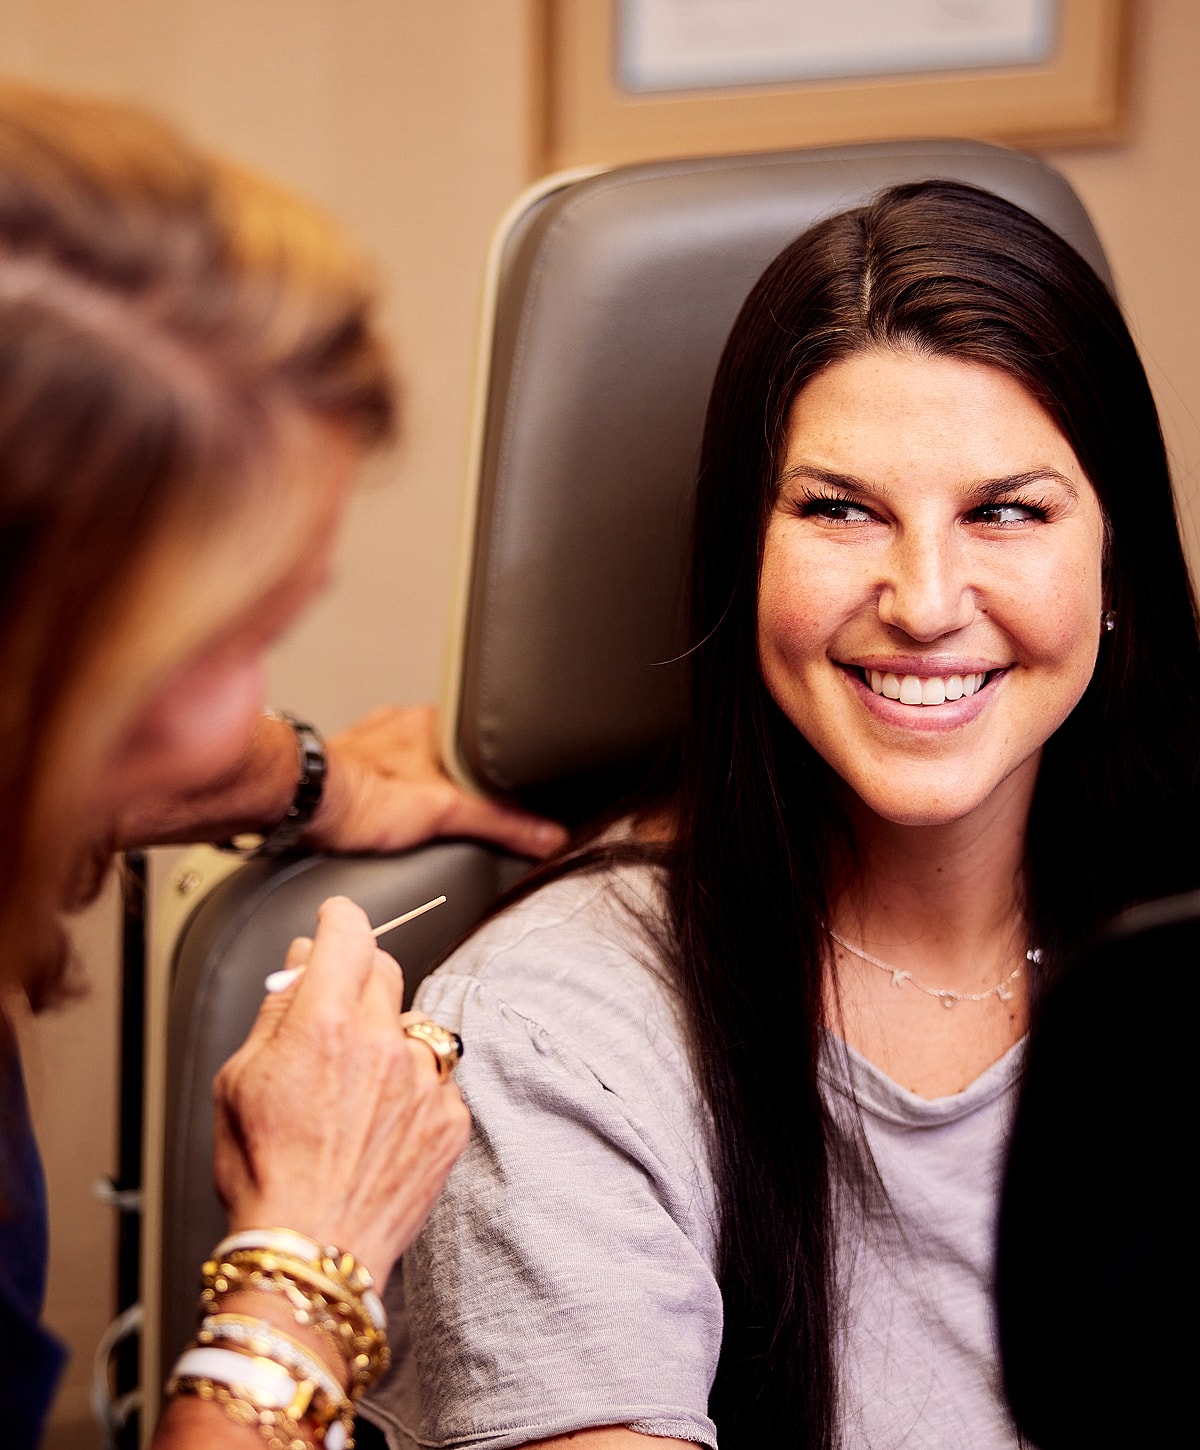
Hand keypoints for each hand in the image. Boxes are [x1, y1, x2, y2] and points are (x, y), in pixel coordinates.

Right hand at [212, 895, 469, 1281]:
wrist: (312, 1254)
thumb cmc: (265, 1175)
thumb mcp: (238, 1081)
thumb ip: (276, 1010)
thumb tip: (302, 963)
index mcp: (325, 1025)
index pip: (348, 933)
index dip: (340, 919)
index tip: (335, 921)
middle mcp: (383, 1044)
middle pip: (384, 969)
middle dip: (357, 978)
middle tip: (332, 1016)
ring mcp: (425, 1081)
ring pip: (413, 1025)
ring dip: (389, 1040)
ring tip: (355, 1095)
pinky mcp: (451, 1117)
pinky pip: (437, 1077)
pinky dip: (413, 1089)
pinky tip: (380, 1126)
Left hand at [306, 703, 566, 856]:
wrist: (299, 801)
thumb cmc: (362, 795)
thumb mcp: (447, 812)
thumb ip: (501, 823)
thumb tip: (546, 834)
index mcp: (433, 722)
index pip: (480, 737)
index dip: (494, 765)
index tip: (503, 788)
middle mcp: (402, 723)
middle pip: (447, 751)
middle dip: (455, 779)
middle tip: (459, 809)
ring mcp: (373, 739)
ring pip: (411, 760)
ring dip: (418, 784)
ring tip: (421, 814)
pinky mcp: (348, 761)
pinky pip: (381, 772)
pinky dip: (388, 791)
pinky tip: (386, 812)